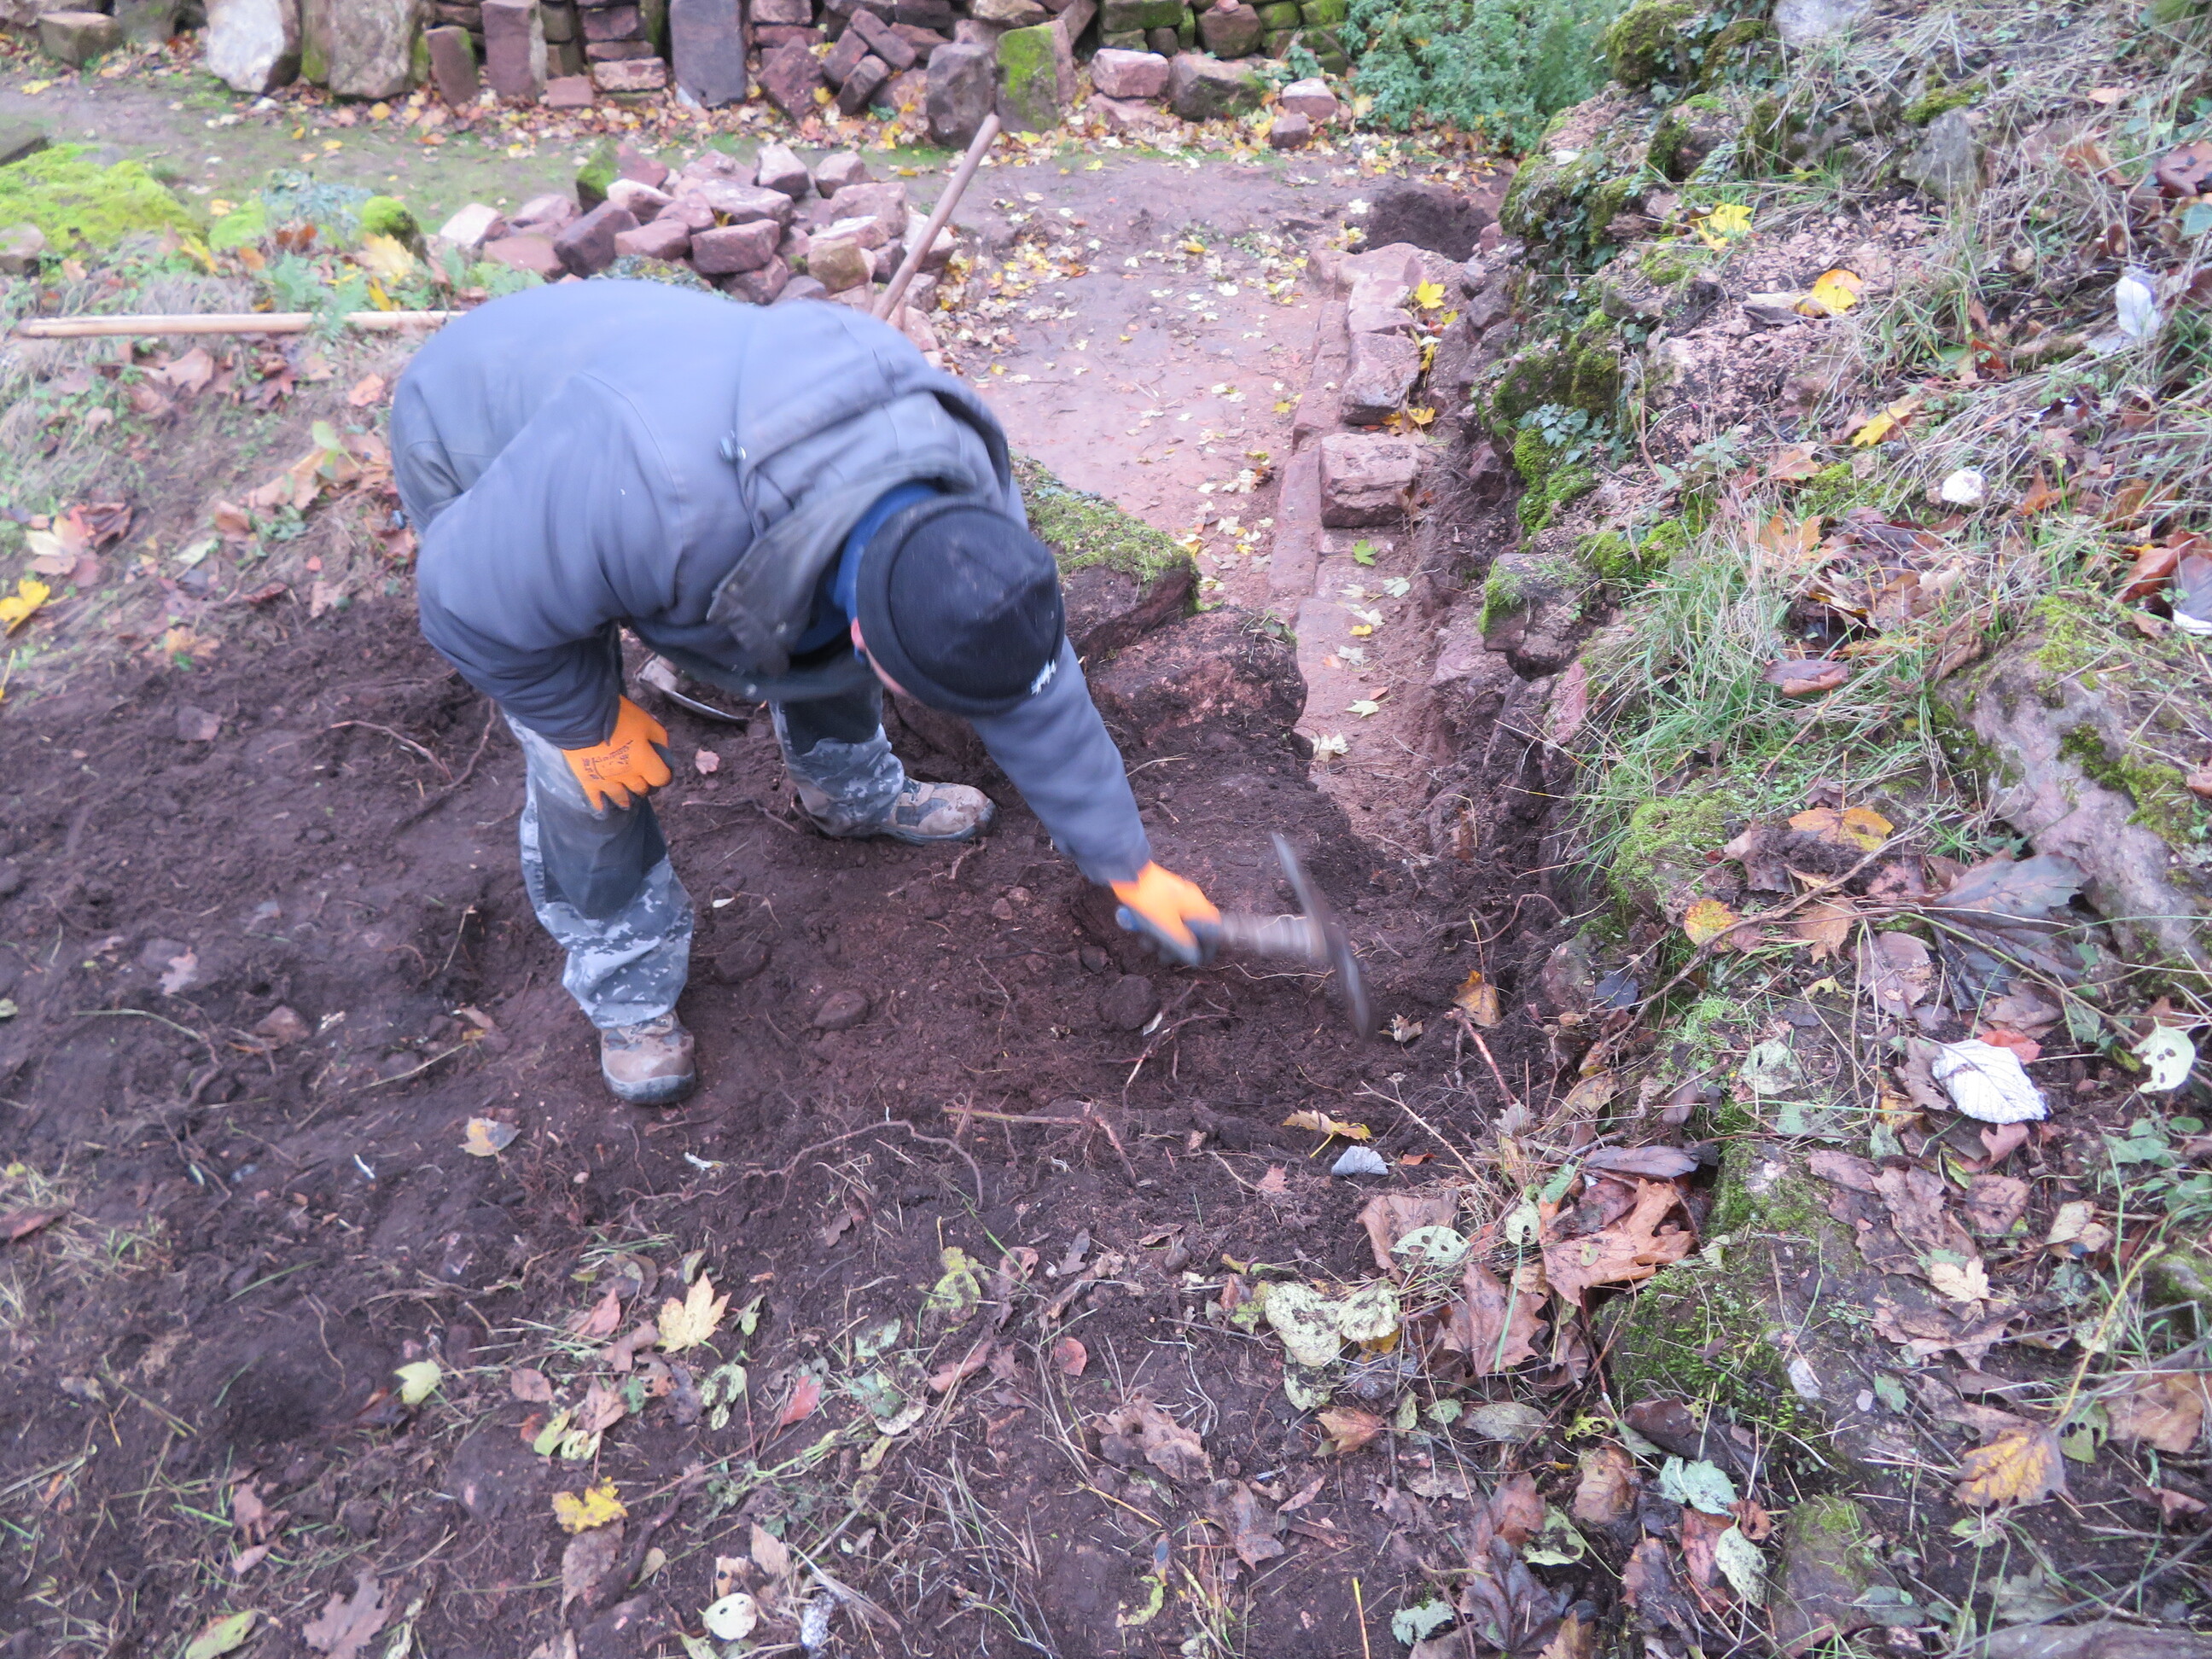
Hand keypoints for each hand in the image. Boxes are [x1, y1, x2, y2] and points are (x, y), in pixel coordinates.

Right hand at [562, 696, 671, 811]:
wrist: (585, 720)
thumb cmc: (619, 718)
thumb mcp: (647, 722)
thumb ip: (659, 738)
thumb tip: (663, 750)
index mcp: (644, 763)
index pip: (661, 778)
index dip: (664, 775)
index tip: (662, 771)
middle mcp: (628, 777)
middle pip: (641, 788)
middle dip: (644, 786)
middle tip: (642, 781)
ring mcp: (608, 781)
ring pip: (621, 797)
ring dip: (626, 799)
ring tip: (626, 801)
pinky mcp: (589, 780)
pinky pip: (595, 798)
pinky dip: (600, 804)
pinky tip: (603, 808)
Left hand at [1111, 862, 1220, 966]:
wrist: (1127, 871)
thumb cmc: (1150, 899)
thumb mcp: (1167, 926)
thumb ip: (1183, 943)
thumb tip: (1195, 956)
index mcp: (1197, 904)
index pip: (1214, 926)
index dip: (1209, 944)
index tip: (1198, 957)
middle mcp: (1190, 897)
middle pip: (1191, 927)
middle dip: (1177, 944)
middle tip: (1163, 955)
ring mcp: (1175, 893)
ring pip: (1174, 921)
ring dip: (1162, 936)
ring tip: (1146, 943)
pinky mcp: (1160, 892)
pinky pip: (1162, 913)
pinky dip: (1154, 924)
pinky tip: (1139, 929)